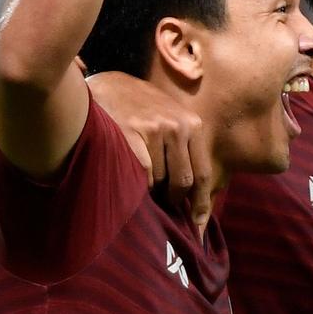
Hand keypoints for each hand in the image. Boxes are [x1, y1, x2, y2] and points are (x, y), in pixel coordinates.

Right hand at [86, 72, 211, 225]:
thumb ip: (185, 153)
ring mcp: (154, 129)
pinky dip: (137, 182)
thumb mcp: (172, 122)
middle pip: (183, 182)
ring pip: (160, 181)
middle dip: (173, 199)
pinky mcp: (130, 133)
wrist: (110, 85)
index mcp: (192, 125)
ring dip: (151, 189)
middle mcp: (177, 126)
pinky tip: (129, 173)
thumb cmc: (143, 111)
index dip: (201, 204)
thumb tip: (193, 202)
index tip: (198, 228)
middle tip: (163, 203)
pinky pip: (141, 174)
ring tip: (141, 179)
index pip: (202, 173)